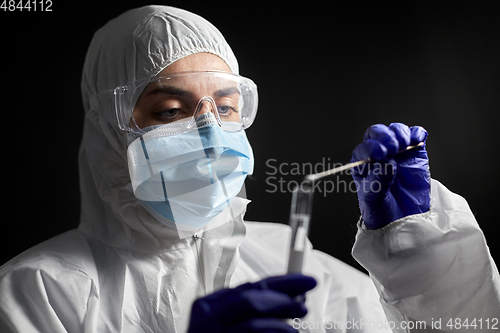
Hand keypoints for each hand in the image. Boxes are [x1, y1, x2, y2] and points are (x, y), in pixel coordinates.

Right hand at [188, 274, 316, 332]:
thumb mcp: (227, 322)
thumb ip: (250, 309)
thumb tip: (291, 296)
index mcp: (211, 304)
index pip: (252, 286)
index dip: (283, 282)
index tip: (307, 282)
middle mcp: (208, 317)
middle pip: (250, 299)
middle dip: (282, 300)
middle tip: (303, 305)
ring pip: (251, 323)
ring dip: (279, 323)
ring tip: (295, 330)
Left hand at [351, 123, 429, 229]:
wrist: (401, 221)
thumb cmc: (380, 210)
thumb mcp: (373, 200)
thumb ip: (378, 181)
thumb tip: (387, 163)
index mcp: (362, 163)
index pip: (363, 148)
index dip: (371, 147)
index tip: (379, 154)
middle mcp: (378, 154)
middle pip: (377, 133)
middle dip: (385, 136)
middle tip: (393, 148)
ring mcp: (397, 152)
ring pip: (396, 131)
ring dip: (400, 133)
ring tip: (404, 146)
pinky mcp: (414, 153)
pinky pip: (415, 136)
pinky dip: (417, 134)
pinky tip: (417, 140)